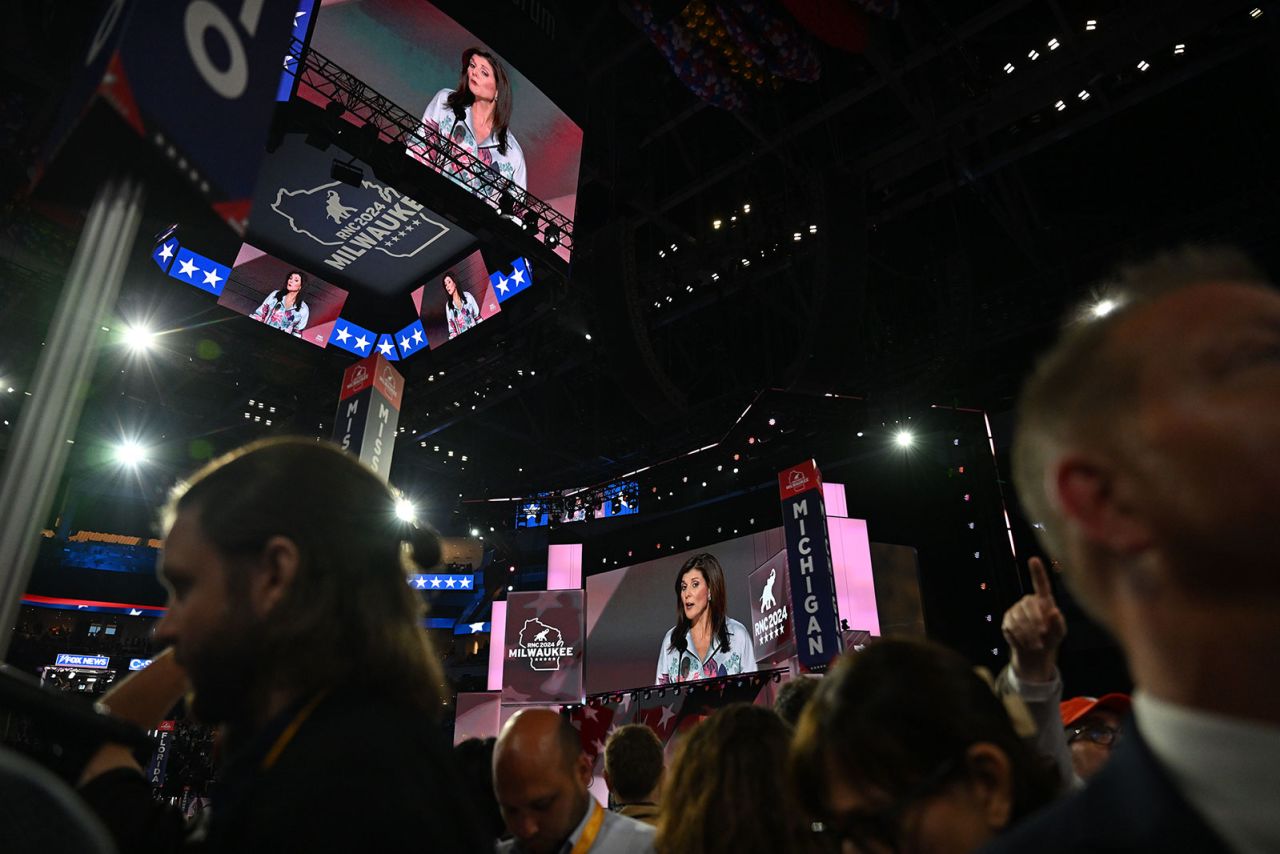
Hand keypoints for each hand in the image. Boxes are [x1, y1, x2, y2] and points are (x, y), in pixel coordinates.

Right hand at [1001, 556, 1066, 681]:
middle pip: (1028, 604)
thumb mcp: (1060, 632)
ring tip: (1037, 644)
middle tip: (1042, 633)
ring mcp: (1015, 609)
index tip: (1033, 559)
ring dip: (1028, 632)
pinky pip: (1011, 626)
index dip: (1037, 572)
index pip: (1040, 583)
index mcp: (1044, 600)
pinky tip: (1026, 644)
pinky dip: (1020, 637)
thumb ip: (1059, 623)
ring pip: (1019, 617)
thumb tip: (1053, 611)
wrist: (1035, 651)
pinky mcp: (1007, 619)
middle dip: (1035, 619)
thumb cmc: (1051, 637)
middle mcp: (1028, 601)